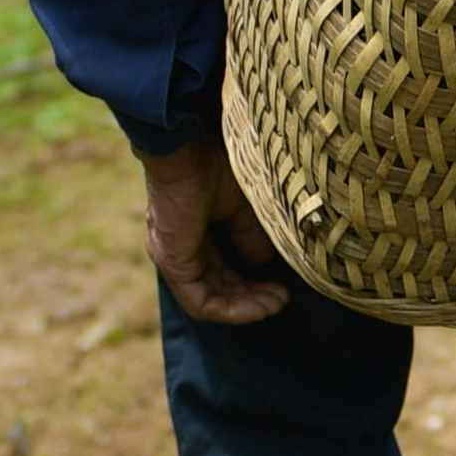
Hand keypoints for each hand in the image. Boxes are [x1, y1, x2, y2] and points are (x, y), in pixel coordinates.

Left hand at [140, 137, 294, 326]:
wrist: (188, 146)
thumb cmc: (216, 164)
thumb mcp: (245, 205)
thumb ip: (251, 235)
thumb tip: (263, 262)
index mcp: (196, 230)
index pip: (222, 267)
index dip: (253, 281)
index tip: (283, 285)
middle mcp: (182, 247)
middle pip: (218, 286)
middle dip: (252, 297)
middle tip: (282, 299)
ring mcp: (174, 257)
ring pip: (210, 298)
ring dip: (245, 306)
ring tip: (276, 303)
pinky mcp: (172, 262)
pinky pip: (200, 301)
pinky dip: (231, 309)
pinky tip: (258, 306)